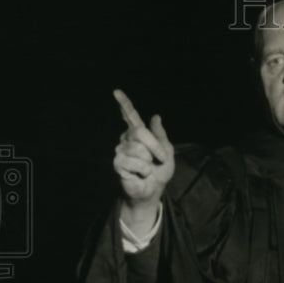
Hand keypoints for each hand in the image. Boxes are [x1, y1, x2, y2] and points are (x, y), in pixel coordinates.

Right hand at [112, 89, 174, 208]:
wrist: (153, 191)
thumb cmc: (159, 172)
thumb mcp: (167, 152)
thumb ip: (161, 135)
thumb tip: (155, 116)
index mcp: (138, 134)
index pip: (130, 116)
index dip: (124, 104)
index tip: (116, 92)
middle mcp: (127, 140)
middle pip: (140, 132)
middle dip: (155, 146)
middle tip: (160, 159)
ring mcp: (121, 151)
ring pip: (138, 148)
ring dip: (149, 161)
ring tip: (147, 169)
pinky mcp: (118, 164)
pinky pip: (134, 162)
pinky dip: (143, 170)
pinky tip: (141, 175)